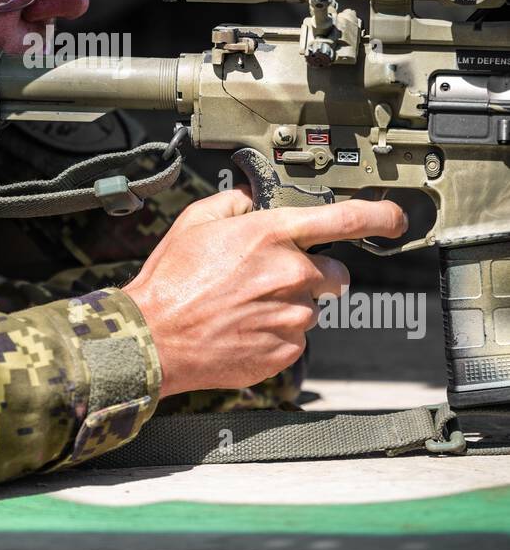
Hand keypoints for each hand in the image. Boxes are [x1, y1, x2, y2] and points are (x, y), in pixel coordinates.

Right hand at [124, 191, 407, 398]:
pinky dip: (276, 332)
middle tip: (270, 278)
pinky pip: (296, 337)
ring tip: (244, 306)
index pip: (346, 219)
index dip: (380, 216)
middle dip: (312, 272)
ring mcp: (291, 316)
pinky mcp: (285, 351)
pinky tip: (243, 327)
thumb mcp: (196, 221)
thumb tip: (253, 198)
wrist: (154, 339)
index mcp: (270, 235)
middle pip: (333, 271)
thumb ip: (236, 203)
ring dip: (288, 304)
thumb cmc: (171, 281)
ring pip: (311, 306)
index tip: (395, 218)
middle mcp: (289, 274)